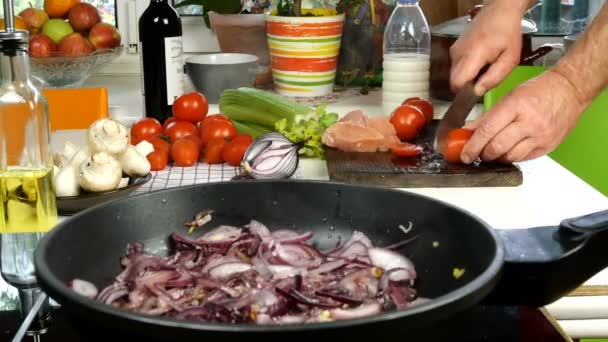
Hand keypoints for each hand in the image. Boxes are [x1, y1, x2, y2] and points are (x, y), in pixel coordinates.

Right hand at [450, 1, 523, 95]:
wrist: (498, 11)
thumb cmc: (508, 34)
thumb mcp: (510, 59)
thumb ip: (494, 78)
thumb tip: (477, 92)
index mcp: (473, 55)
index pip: (457, 83)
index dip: (465, 92)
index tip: (476, 91)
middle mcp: (458, 53)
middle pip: (455, 81)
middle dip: (467, 86)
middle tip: (485, 78)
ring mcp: (454, 51)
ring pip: (455, 75)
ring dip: (467, 77)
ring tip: (484, 67)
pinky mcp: (453, 50)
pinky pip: (456, 67)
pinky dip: (465, 69)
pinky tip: (479, 61)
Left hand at [459, 70, 584, 163]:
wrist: (570, 90)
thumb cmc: (540, 90)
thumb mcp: (508, 97)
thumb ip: (487, 117)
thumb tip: (467, 132)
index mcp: (516, 106)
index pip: (487, 130)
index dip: (472, 145)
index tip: (464, 154)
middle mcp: (529, 123)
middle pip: (497, 147)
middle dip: (482, 154)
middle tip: (476, 153)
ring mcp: (540, 136)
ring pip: (509, 157)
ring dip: (496, 157)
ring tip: (491, 151)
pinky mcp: (547, 146)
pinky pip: (523, 158)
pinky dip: (511, 157)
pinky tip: (507, 150)